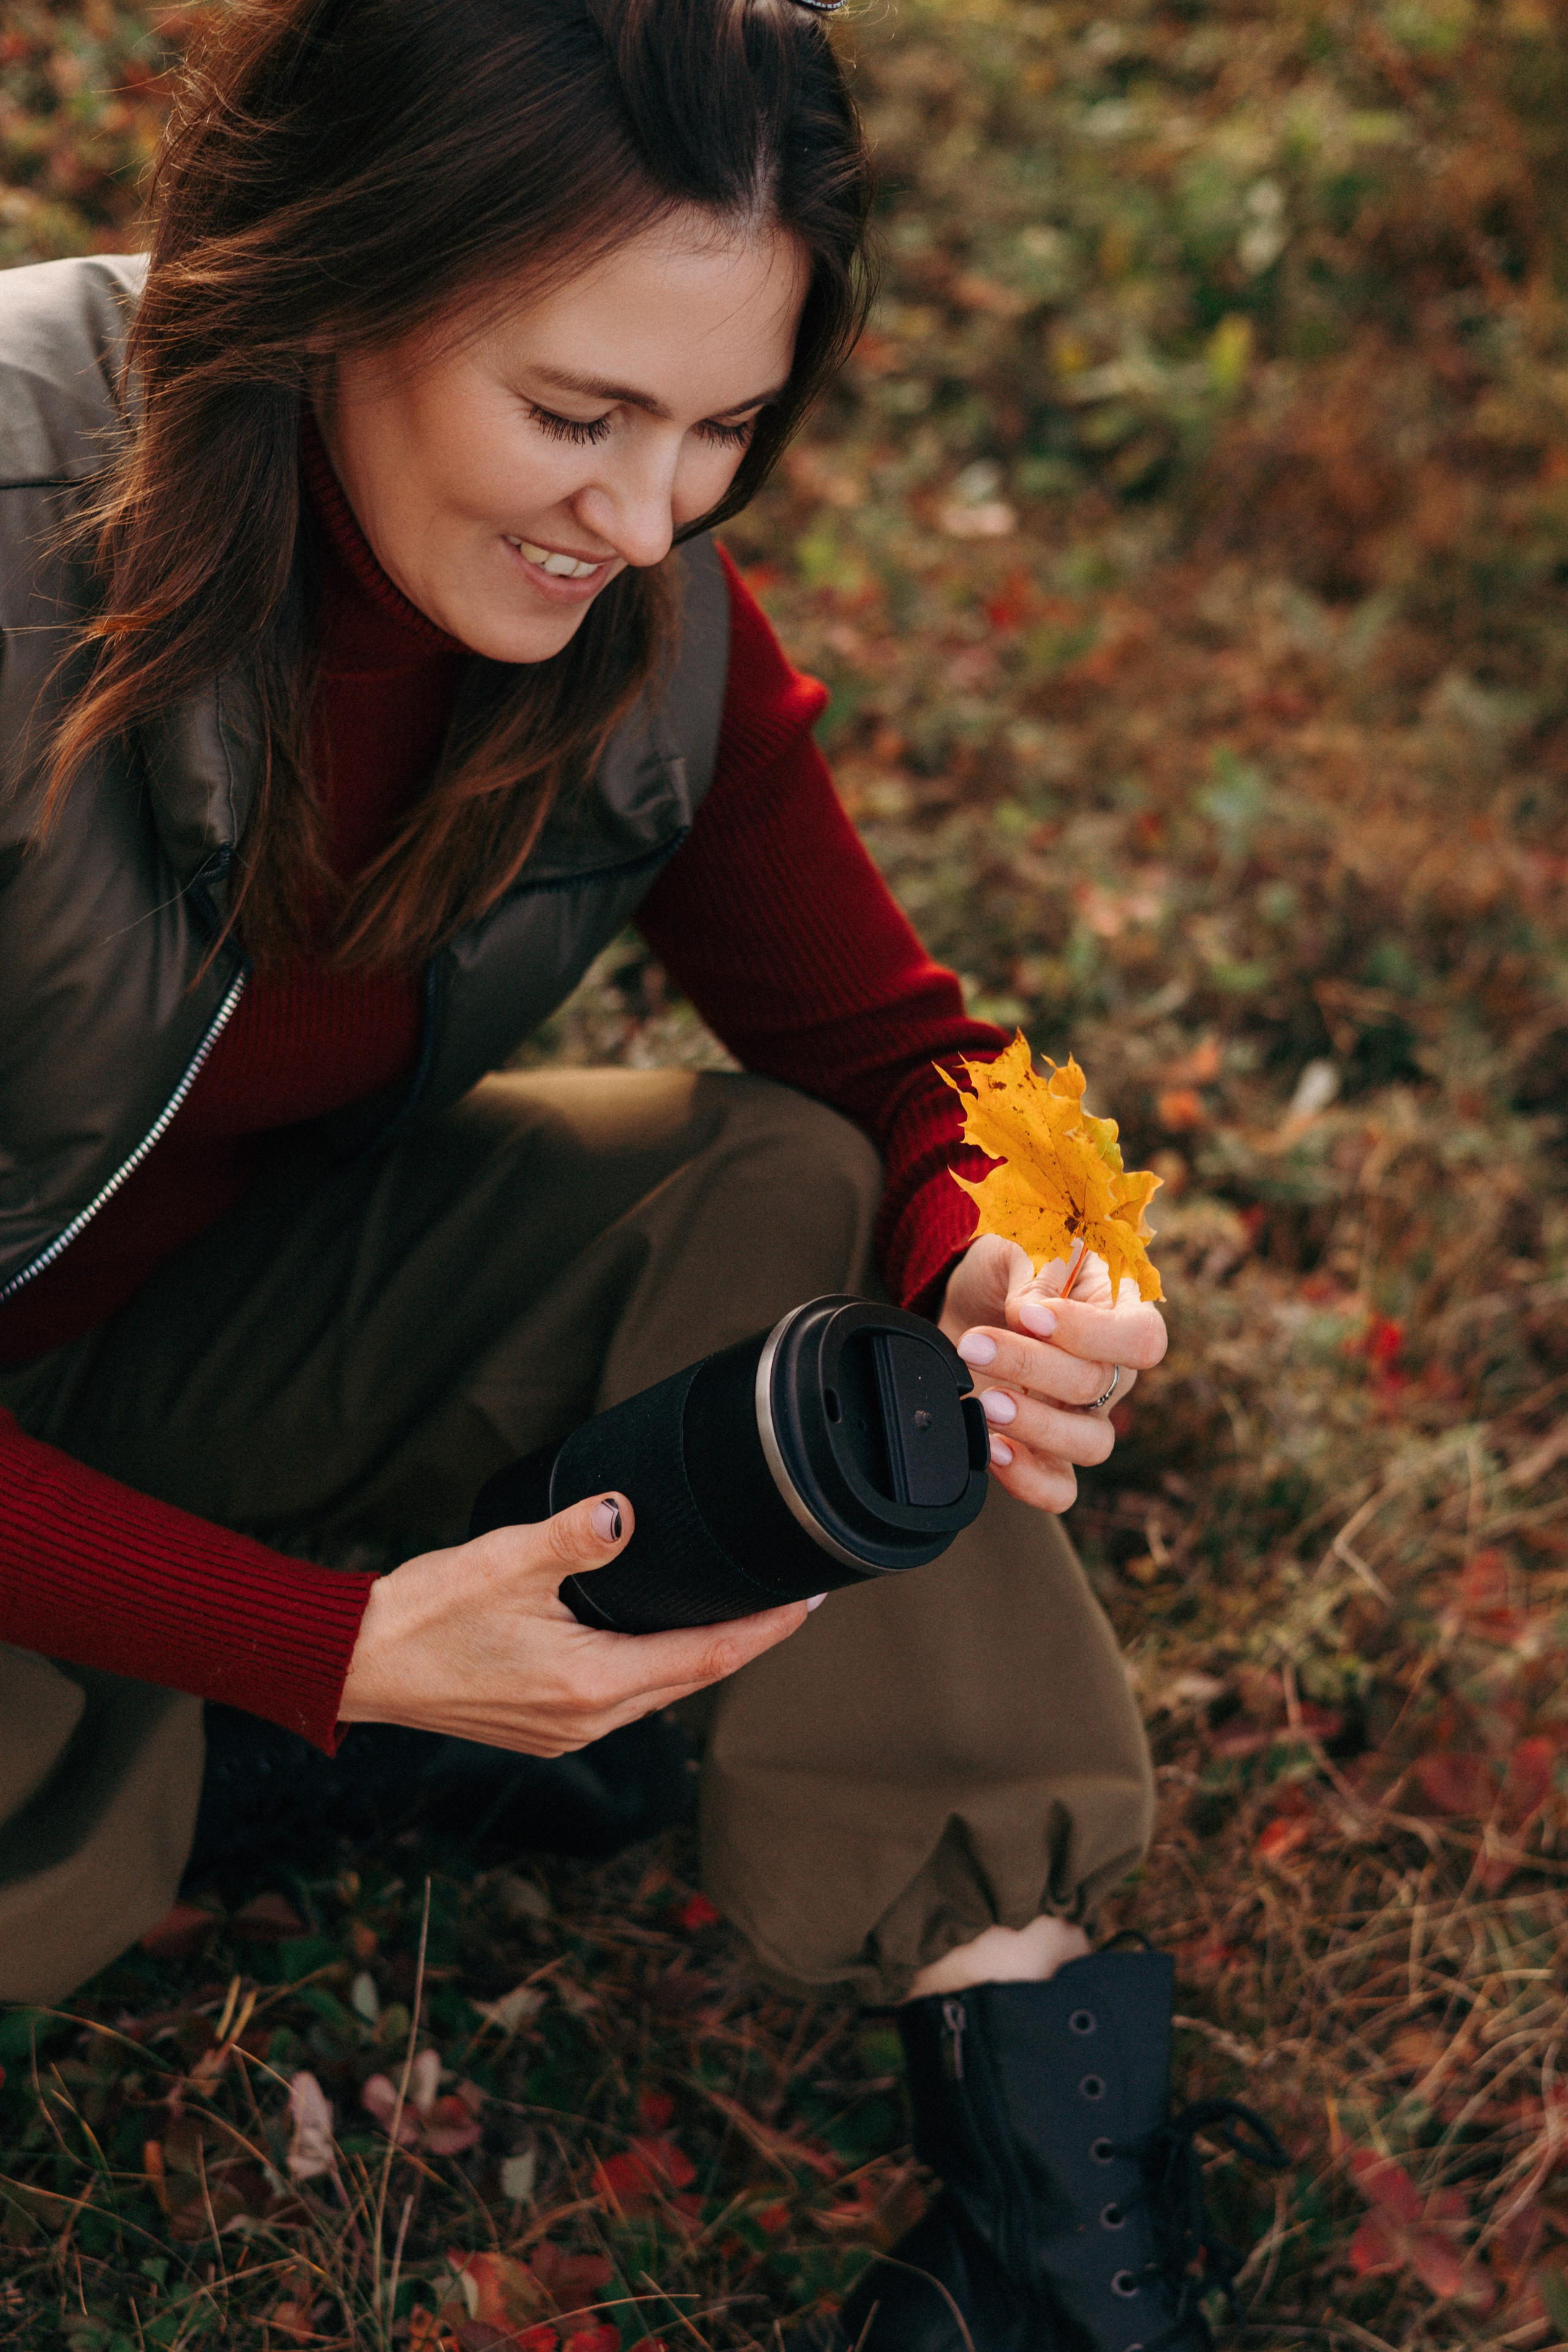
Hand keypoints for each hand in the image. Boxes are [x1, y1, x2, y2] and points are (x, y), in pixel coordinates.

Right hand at [339, 1491, 808, 1754]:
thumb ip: (574, 1536)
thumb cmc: (423, 1615)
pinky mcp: (542, 1725)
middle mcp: (586, 1721)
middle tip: (788, 1604)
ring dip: (699, 1657)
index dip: (763, 1630)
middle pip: (691, 1679)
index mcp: (591, 1685)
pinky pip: (622, 1698)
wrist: (355, 1664)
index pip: (706, 1657)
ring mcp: (563, 1730)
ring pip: (658, 1692)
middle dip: (743, 1641)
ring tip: (738, 1620)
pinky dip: (653, 1668)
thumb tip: (625, 1512)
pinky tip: (657, 1643)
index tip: (805, 1603)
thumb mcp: (505, 1561)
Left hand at [937, 1234, 1167, 1514]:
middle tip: (974, 1346)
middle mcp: (1110, 1371)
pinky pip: (1059, 1490)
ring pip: (1090, 1444)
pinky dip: (1028, 1481)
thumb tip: (1030, 1317)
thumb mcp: (1016, 1246)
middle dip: (1030, 1366)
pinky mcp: (1043, 1452)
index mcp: (1118, 1314)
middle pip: (1098, 1387)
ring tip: (985, 1403)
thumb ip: (1033, 1275)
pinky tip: (991, 1451)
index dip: (1090, 1334)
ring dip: (1035, 1426)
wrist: (964, 1300)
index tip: (1029, 1316)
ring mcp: (1080, 1417)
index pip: (1140, 1338)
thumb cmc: (1004, 1267)